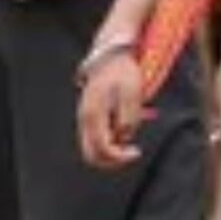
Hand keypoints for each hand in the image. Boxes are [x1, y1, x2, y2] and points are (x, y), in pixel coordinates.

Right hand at [77, 53, 149, 171]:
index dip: (119, 157)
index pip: (102, 149)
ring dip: (111, 151)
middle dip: (112, 160)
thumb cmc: (123, 74)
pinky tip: (124, 131)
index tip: (136, 152)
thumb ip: (128, 118)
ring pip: (92, 149)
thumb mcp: (132, 94)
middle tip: (132, 152)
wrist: (110, 59)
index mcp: (94, 115)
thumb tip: (124, 136)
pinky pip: (95, 139)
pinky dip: (109, 143)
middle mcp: (84, 121)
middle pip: (91, 155)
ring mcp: (84, 120)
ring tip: (130, 139)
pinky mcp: (89, 118)